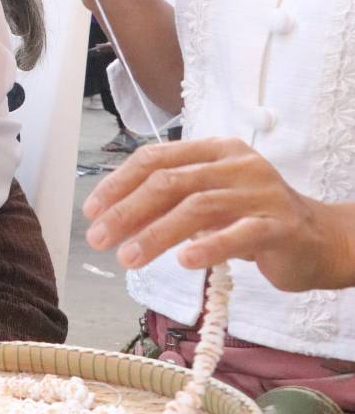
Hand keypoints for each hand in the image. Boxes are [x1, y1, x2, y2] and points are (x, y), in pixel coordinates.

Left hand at [85, 138, 354, 292]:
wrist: (321, 240)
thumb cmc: (253, 219)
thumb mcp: (207, 205)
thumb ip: (168, 205)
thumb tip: (112, 219)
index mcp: (215, 151)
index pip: (156, 159)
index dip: (118, 183)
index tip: (91, 210)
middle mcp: (237, 165)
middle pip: (170, 182)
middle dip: (127, 211)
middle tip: (98, 238)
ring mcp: (261, 193)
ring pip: (197, 207)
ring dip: (156, 234)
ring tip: (128, 258)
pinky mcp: (280, 225)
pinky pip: (239, 234)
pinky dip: (208, 246)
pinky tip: (185, 262)